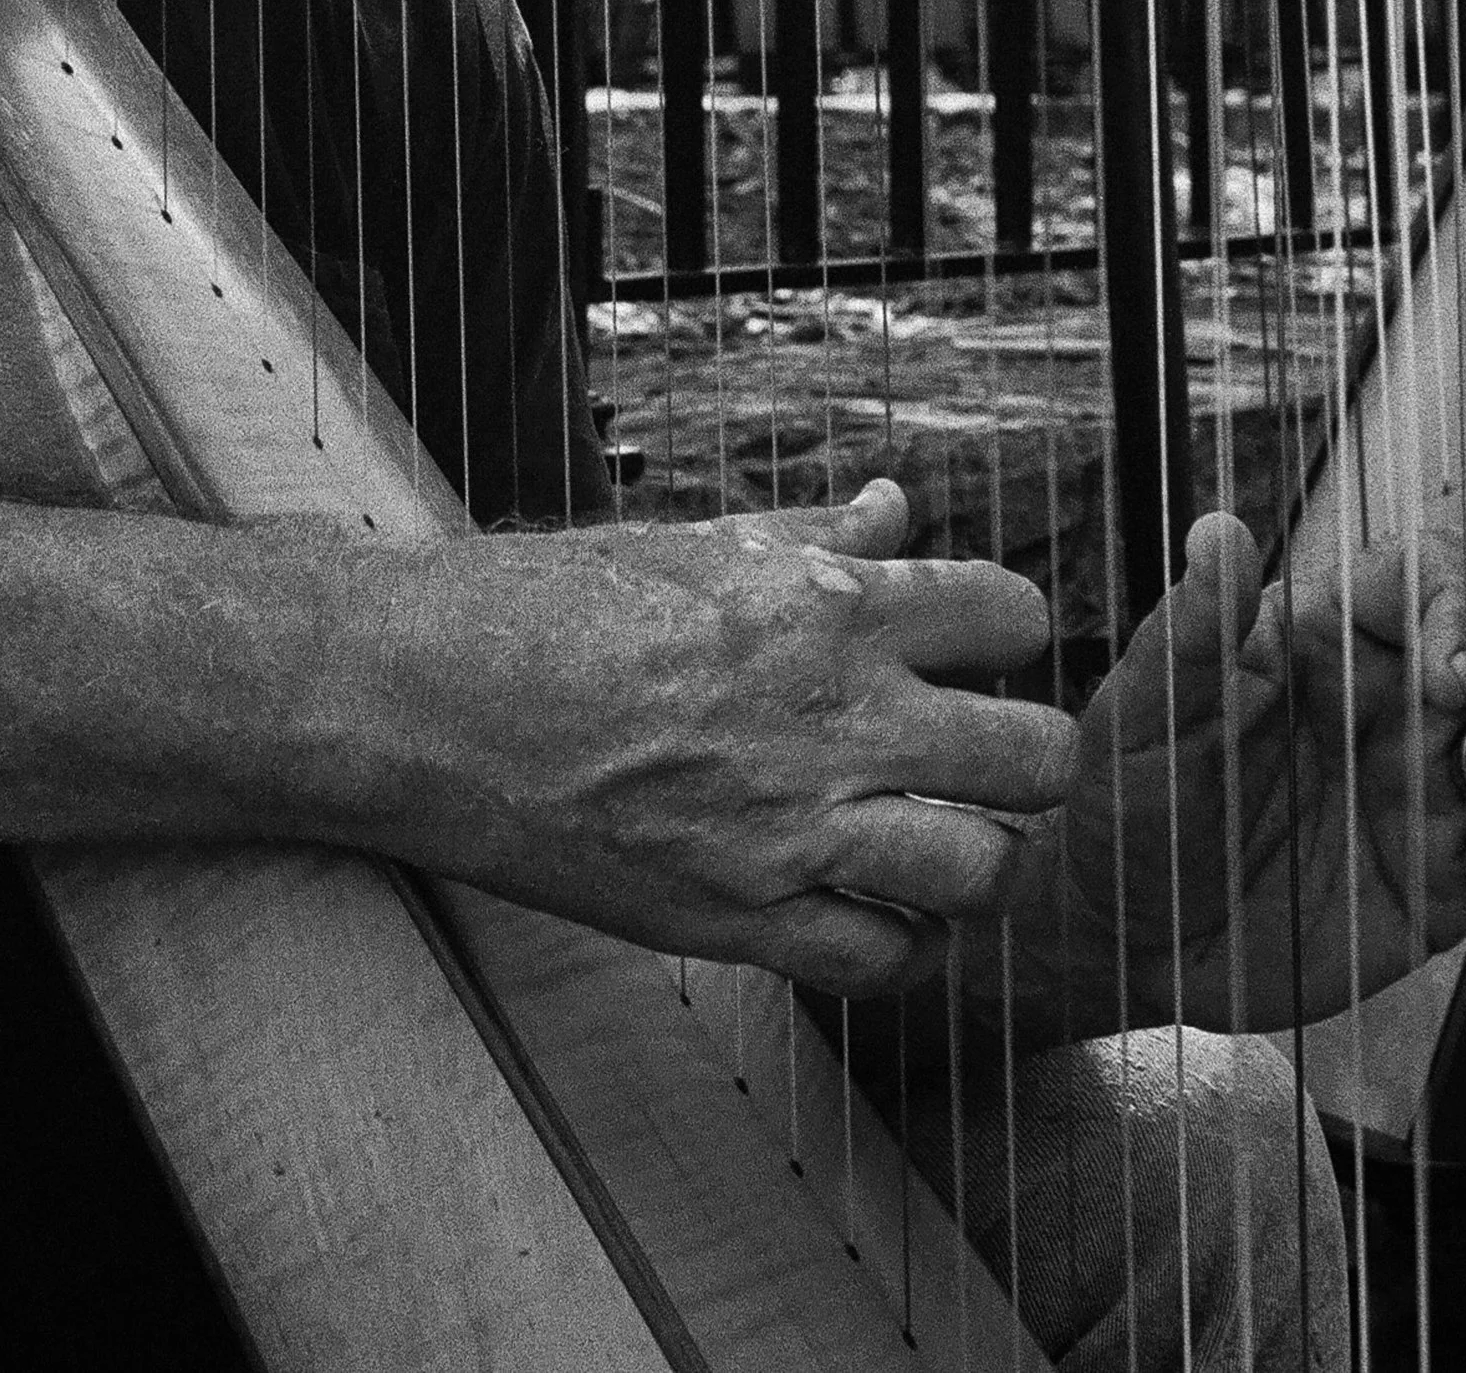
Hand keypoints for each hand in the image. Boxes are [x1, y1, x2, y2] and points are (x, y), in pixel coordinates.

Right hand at [399, 477, 1076, 993]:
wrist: (426, 696)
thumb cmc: (549, 600)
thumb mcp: (694, 542)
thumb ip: (814, 536)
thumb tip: (897, 504)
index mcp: (825, 603)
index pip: (1015, 613)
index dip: (1008, 633)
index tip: (970, 652)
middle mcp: (832, 714)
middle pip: (1039, 757)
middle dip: (1033, 761)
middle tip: (985, 762)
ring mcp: (790, 827)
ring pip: (987, 870)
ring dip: (981, 859)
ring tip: (942, 842)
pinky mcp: (737, 920)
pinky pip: (887, 961)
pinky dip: (905, 947)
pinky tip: (877, 911)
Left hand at [1056, 514, 1465, 1033]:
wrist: (1128, 931)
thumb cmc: (1129, 793)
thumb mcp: (1149, 710)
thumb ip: (1195, 630)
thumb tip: (1219, 528)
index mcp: (1336, 637)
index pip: (1436, 577)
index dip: (1462, 604)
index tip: (1443, 668)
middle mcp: (1400, 703)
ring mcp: (1429, 793)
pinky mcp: (1443, 887)